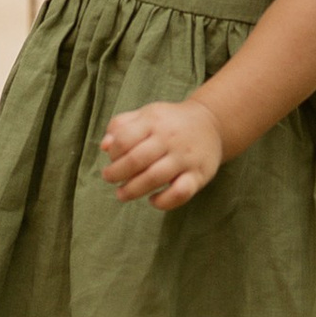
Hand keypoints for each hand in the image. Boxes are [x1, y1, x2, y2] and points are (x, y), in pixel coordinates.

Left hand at [101, 96, 224, 210]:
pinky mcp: (198, 176)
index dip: (112, 153)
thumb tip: (104, 146)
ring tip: (122, 194)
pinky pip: (180, 193)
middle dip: (117, 173)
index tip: (111, 160)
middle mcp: (169, 139)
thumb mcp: (146, 115)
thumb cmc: (170, 122)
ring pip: (155, 178)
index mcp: (153, 121)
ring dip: (133, 190)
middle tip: (109, 179)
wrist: (212, 124)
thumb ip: (122, 126)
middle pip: (137, 159)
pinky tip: (152, 200)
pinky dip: (163, 201)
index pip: (125, 139)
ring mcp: (185, 158)